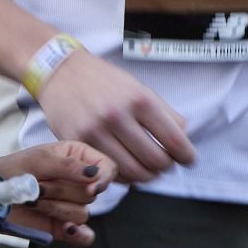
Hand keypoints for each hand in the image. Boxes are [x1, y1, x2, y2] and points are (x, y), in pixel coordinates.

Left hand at [0, 141, 114, 246]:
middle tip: (40, 184)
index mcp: (78, 158)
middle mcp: (78, 182)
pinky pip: (84, 236)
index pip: (108, 168)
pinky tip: (64, 227)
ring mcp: (71, 205)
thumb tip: (95, 174)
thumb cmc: (13, 169)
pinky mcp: (64, 226)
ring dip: (55, 207)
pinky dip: (76, 234)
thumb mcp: (39, 160)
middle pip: (92, 193)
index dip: (104, 177)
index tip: (93, 185)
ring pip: (82, 213)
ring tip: (34, 198)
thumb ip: (69, 166)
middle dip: (63, 190)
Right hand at [33, 51, 195, 185]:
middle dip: (166, 167)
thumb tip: (185, 139)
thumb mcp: (138, 87)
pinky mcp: (78, 142)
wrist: (59, 71)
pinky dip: (124, 176)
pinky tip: (126, 165)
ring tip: (147, 168)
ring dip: (147, 176)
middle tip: (165, 163)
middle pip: (156, 161)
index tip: (188, 159)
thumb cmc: (103, 80)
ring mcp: (95, 131)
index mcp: (138, 99)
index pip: (174, 140)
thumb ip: (165, 113)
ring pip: (134, 173)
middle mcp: (116, 115)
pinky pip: (109, 172)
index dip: (186, 156)